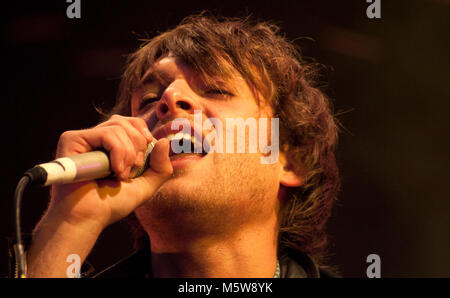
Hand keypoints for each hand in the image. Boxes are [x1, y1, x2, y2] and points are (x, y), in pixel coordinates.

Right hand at [47, 114, 172, 229]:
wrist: (88, 218)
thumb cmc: (112, 205)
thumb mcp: (146, 185)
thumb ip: (160, 166)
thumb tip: (165, 141)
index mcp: (111, 145)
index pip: (132, 123)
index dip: (143, 136)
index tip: (143, 159)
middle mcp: (96, 138)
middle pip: (127, 121)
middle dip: (138, 145)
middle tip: (132, 170)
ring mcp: (84, 138)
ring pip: (118, 127)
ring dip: (128, 153)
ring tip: (120, 174)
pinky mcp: (72, 139)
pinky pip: (106, 134)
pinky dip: (117, 152)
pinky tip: (113, 170)